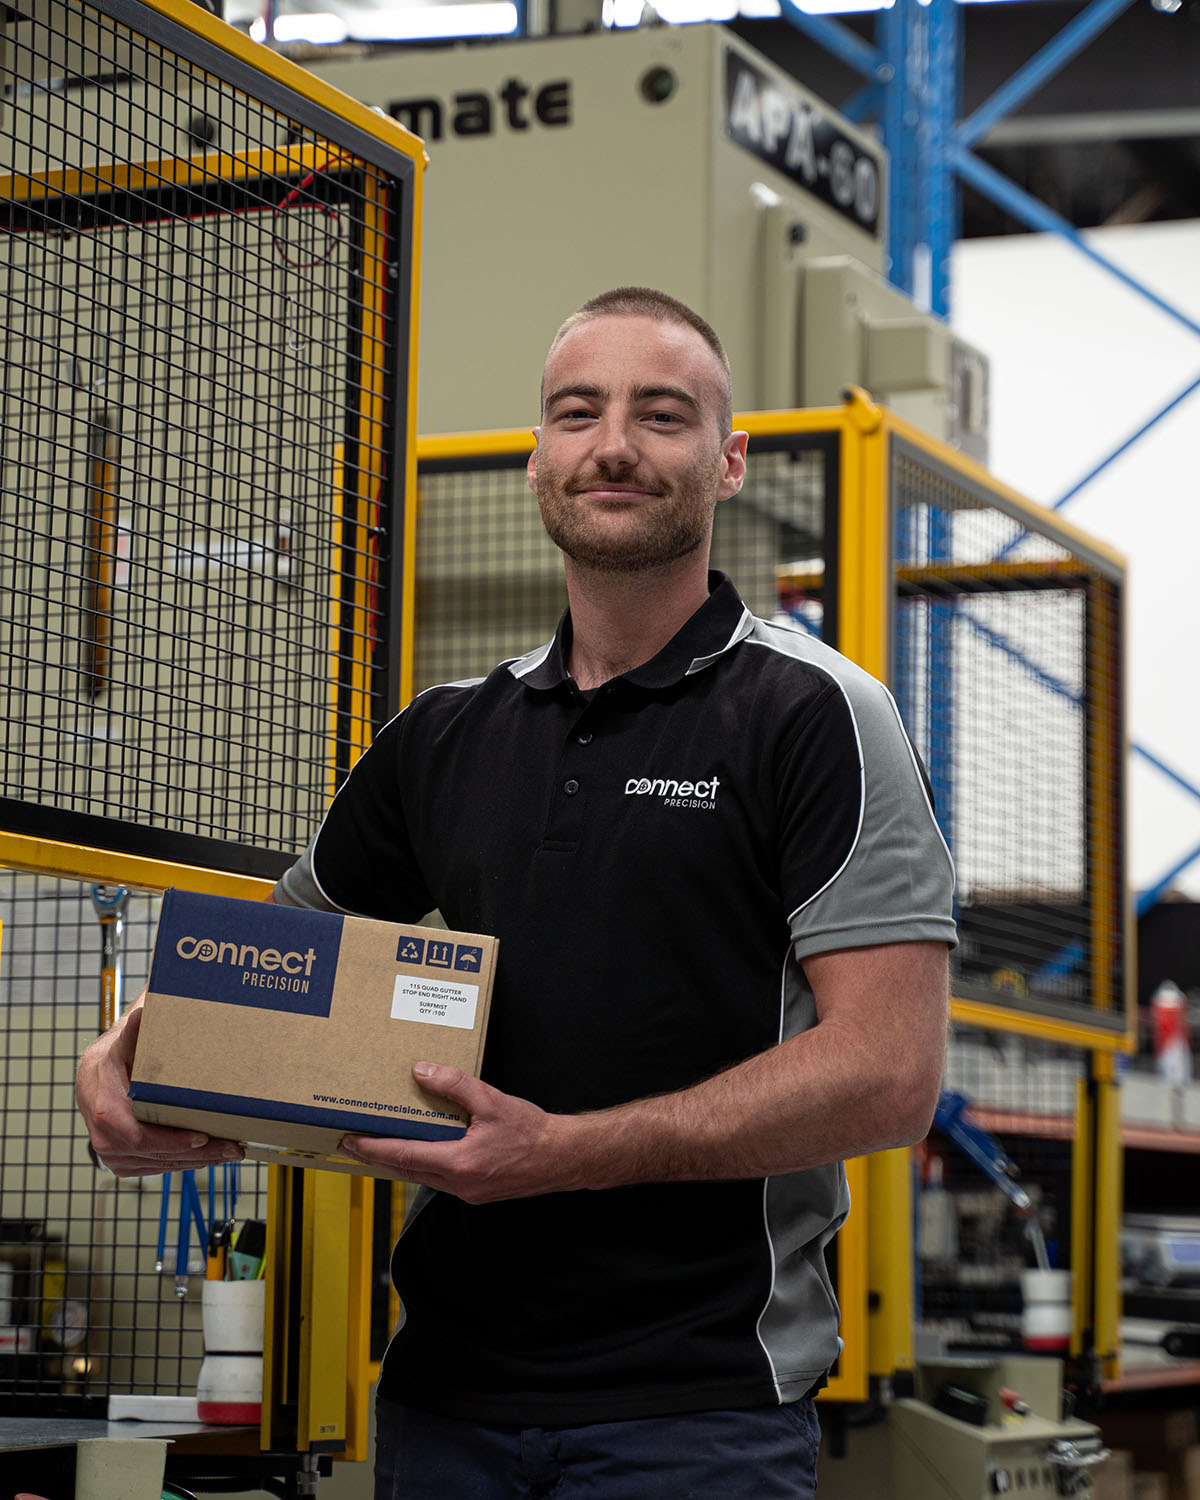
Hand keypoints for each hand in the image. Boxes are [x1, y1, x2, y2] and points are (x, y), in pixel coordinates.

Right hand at [76, 1004, 243, 1177]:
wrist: (94, 1077)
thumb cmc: (114, 1060)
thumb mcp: (124, 1044)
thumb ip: (133, 1032)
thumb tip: (143, 1012)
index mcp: (107, 1112)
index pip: (143, 1137)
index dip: (174, 1142)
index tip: (204, 1138)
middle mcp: (106, 1139)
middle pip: (159, 1155)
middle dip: (199, 1154)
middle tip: (232, 1148)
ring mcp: (113, 1154)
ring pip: (161, 1165)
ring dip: (196, 1162)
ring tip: (228, 1152)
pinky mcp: (122, 1161)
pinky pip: (156, 1167)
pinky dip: (182, 1163)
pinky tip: (206, 1156)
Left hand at [338, 1063, 574, 1203]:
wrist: (563, 1158)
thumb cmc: (533, 1132)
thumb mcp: (492, 1100)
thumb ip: (455, 1085)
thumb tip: (423, 1072)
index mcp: (460, 1163)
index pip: (404, 1156)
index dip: (374, 1147)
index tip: (350, 1140)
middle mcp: (459, 1184)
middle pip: (405, 1170)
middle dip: (376, 1156)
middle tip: (350, 1144)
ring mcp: (467, 1192)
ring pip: (421, 1177)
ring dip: (397, 1162)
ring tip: (377, 1146)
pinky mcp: (475, 1191)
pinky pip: (438, 1178)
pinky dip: (420, 1165)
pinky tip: (418, 1151)